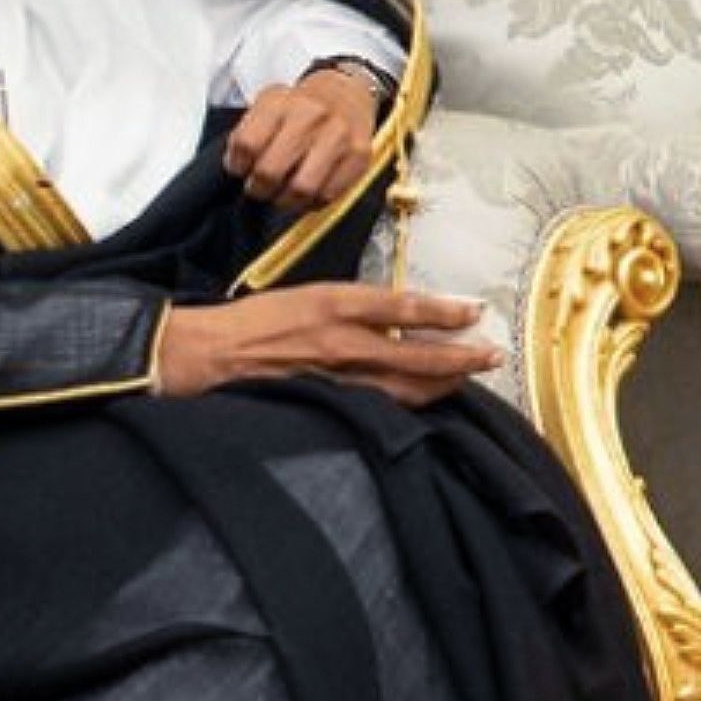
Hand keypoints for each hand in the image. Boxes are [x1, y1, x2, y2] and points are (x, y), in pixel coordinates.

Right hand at [155, 283, 496, 406]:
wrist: (208, 354)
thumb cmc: (255, 319)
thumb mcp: (308, 293)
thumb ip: (354, 305)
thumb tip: (400, 313)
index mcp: (336, 303)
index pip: (405, 307)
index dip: (446, 312)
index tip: (476, 312)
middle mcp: (342, 341)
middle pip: (417, 356)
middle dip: (461, 358)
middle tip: (492, 354)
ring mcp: (336, 379)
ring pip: (404, 389)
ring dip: (443, 384)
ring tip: (470, 377)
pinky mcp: (327, 403)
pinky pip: (379, 407)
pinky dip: (408, 404)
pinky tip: (427, 402)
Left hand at [221, 66, 383, 207]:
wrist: (347, 94)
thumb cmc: (302, 106)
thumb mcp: (268, 104)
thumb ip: (248, 132)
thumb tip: (237, 168)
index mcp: (281, 103)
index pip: (247, 144)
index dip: (237, 165)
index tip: (240, 169)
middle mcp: (311, 116)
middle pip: (271, 171)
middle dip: (259, 188)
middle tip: (260, 187)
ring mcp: (338, 137)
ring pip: (301, 189)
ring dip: (285, 200)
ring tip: (283, 194)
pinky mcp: (360, 156)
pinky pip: (328, 195)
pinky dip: (312, 202)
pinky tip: (307, 192)